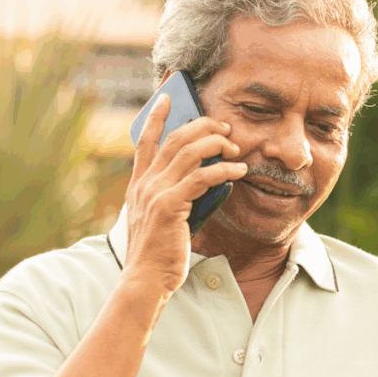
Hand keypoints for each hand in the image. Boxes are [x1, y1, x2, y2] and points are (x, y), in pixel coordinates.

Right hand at [121, 94, 246, 295]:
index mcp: (138, 185)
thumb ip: (175, 196)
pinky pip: (201, 178)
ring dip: (216, 143)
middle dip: (202, 125)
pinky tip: (239, 170)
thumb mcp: (162, 219)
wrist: (145, 280)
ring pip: (189, 152)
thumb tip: (203, 179)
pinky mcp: (170, 206)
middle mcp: (144, 184)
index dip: (156, 116)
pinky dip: (223, 169)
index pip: (144, 141)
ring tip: (235, 145)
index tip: (168, 96)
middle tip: (224, 125)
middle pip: (174, 139)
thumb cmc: (158, 254)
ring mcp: (155, 193)